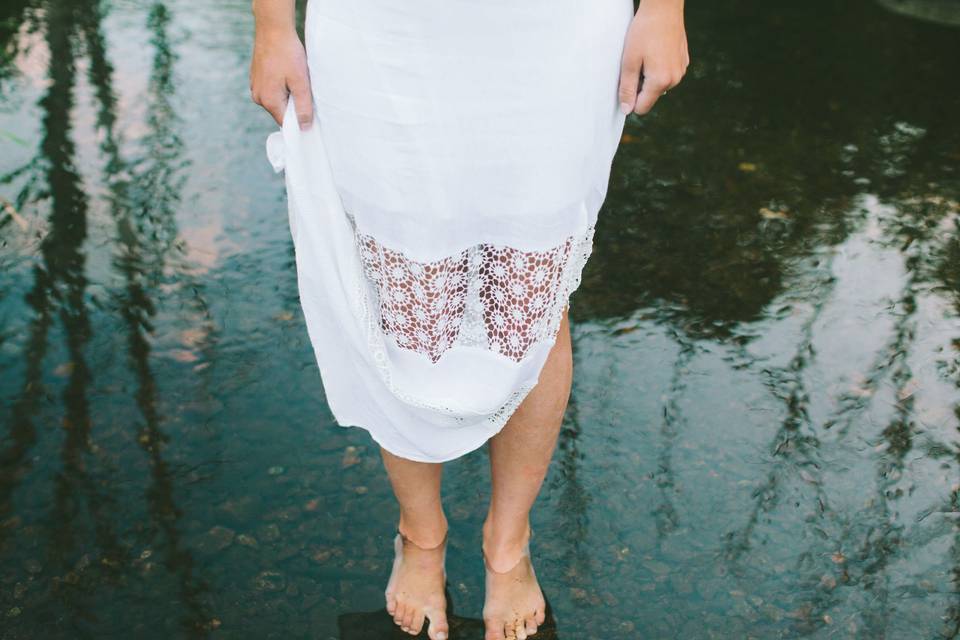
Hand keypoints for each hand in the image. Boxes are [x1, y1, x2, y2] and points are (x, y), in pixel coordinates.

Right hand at [249, 26, 312, 128]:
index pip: (285, 123)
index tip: (309, 111)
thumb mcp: (300, 82)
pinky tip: (287, 72)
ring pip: (277, 100)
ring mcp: (255, 86)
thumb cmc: (287, 54)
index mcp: (268, 101)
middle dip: (293, 105)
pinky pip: (271, 89)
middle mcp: (258, 96)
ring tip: (294, 77)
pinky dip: (281, 85)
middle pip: (280, 111)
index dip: (298, 121)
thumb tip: (305, 127)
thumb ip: (303, 107)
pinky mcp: (256, 77)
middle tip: (303, 88)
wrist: (273, 29)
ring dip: (288, 94)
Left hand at [618, 0, 688, 115]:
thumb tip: (627, 110)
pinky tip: (656, 50)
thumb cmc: (643, 32)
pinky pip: (668, 73)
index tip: (625, 83)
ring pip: (659, 85)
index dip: (630, 99)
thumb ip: (627, 88)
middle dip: (640, 85)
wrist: (664, 8)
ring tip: (646, 55)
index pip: (642, 107)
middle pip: (651, 96)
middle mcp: (674, 79)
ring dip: (650, 76)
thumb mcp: (629, 61)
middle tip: (635, 63)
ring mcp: (681, 70)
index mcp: (660, 82)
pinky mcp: (683, 61)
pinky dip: (660, 66)